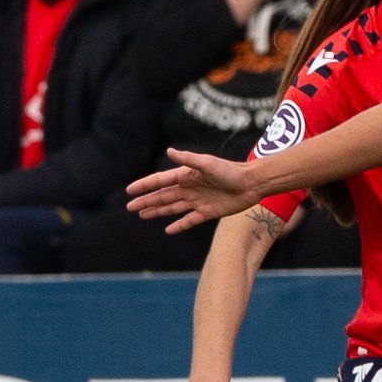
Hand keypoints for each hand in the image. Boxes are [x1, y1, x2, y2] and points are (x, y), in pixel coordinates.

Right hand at [126, 150, 263, 233]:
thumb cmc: (231, 171)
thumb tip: (169, 151)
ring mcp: (198, 201)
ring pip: (172, 208)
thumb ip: (188, 159)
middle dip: (146, 201)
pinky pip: (189, 220)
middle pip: (163, 196)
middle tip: (130, 207)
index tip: (129, 191)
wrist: (252, 184)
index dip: (144, 186)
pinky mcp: (208, 212)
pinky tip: (168, 230)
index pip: (160, 181)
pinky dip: (179, 225)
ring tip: (142, 215)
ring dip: (157, 211)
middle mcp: (189, 188)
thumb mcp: (208, 164)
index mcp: (186, 176)